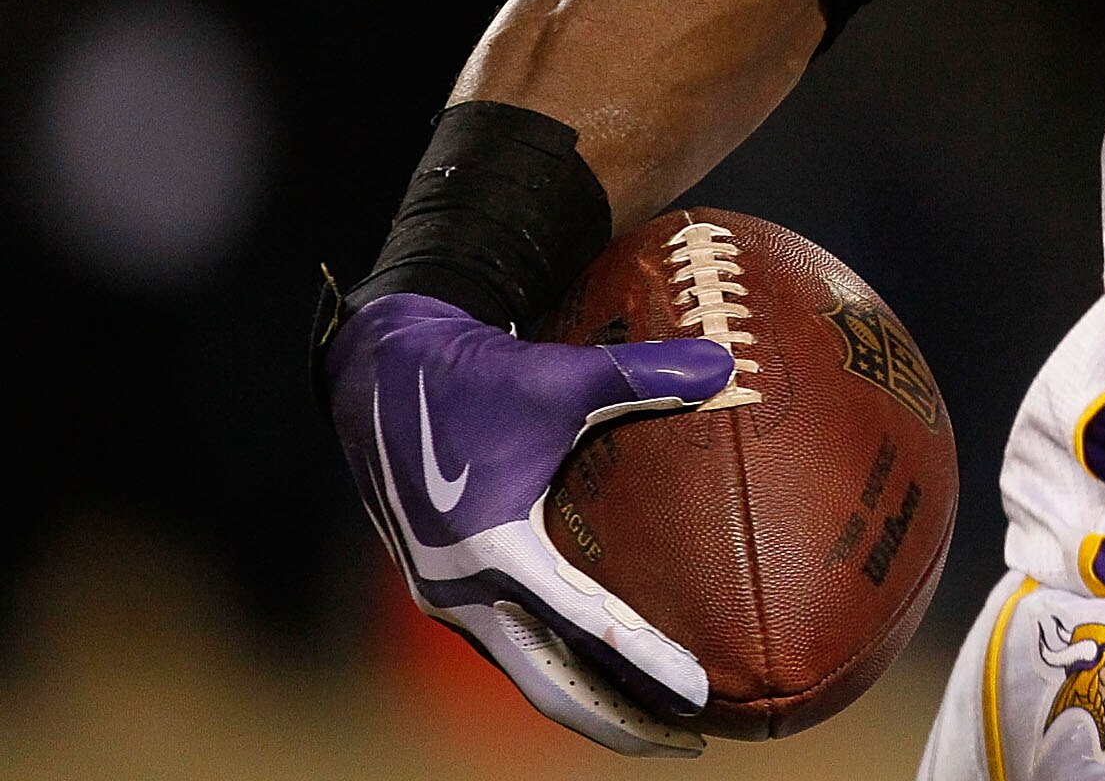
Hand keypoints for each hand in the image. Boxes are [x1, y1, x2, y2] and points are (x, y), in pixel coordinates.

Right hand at [322, 293, 735, 754]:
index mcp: (488, 550)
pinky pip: (513, 648)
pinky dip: (562, 670)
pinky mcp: (450, 589)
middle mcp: (462, 591)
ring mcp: (451, 598)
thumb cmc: (472, 375)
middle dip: (620, 722)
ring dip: (591, 705)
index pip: (582, 626)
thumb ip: (636, 376)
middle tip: (692, 742)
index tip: (701, 695)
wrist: (379, 375)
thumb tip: (722, 364)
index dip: (644, 663)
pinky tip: (606, 672)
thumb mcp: (554, 376)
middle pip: (551, 684)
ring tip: (662, 725)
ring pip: (530, 674)